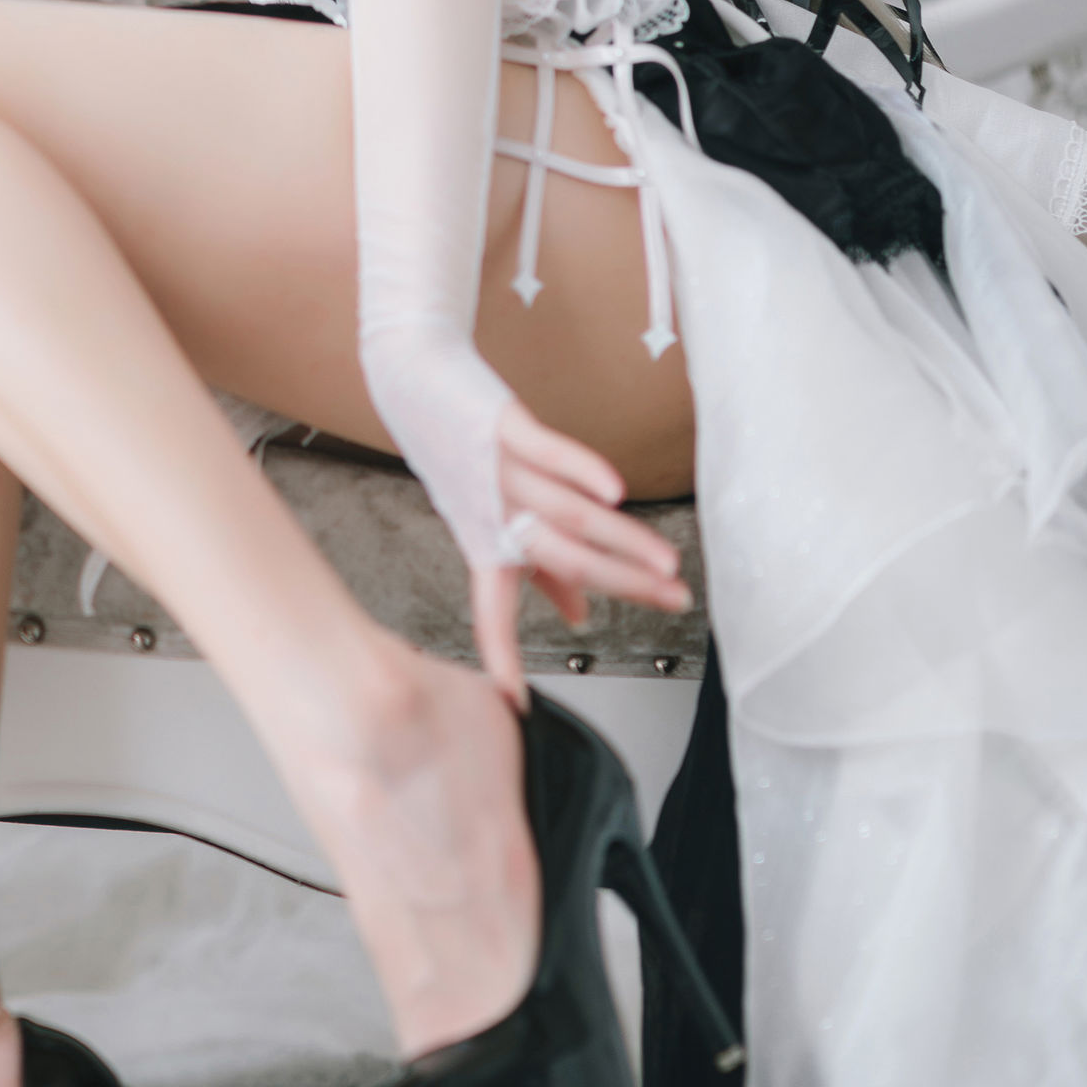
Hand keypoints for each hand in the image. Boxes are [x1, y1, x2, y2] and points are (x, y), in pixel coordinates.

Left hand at [469, 397, 690, 702]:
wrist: (410, 378)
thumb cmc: (457, 456)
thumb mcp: (487, 516)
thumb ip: (536, 569)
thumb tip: (580, 615)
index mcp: (485, 543)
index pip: (493, 610)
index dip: (502, 657)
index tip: (513, 708)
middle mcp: (492, 512)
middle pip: (564, 560)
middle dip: (623, 586)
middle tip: (676, 604)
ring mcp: (498, 469)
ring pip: (568, 514)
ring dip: (621, 541)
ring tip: (667, 563)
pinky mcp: (503, 425)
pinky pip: (548, 452)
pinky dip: (583, 471)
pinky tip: (615, 491)